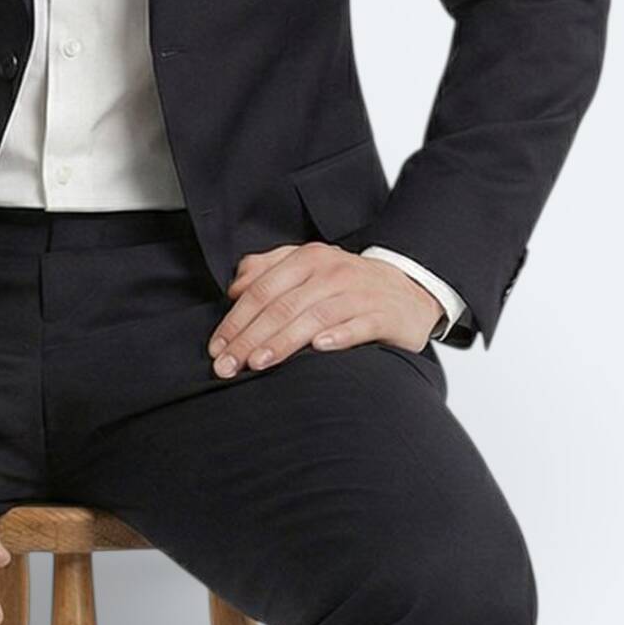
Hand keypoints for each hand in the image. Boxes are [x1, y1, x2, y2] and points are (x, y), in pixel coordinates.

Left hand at [207, 243, 443, 377]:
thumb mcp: (306, 267)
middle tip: (227, 365)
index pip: (261, 290)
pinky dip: (338, 336)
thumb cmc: (346, 283)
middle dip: (249, 337)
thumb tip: (235, 288)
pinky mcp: (383, 314)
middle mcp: (330, 272)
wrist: (407, 288)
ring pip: (313, 316)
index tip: (216, 347)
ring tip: (258, 363)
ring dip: (283, 341)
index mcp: (306, 259)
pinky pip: (358, 325)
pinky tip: (319, 349)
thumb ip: (267, 270)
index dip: (236, 319)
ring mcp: (358, 292)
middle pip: (282, 306)